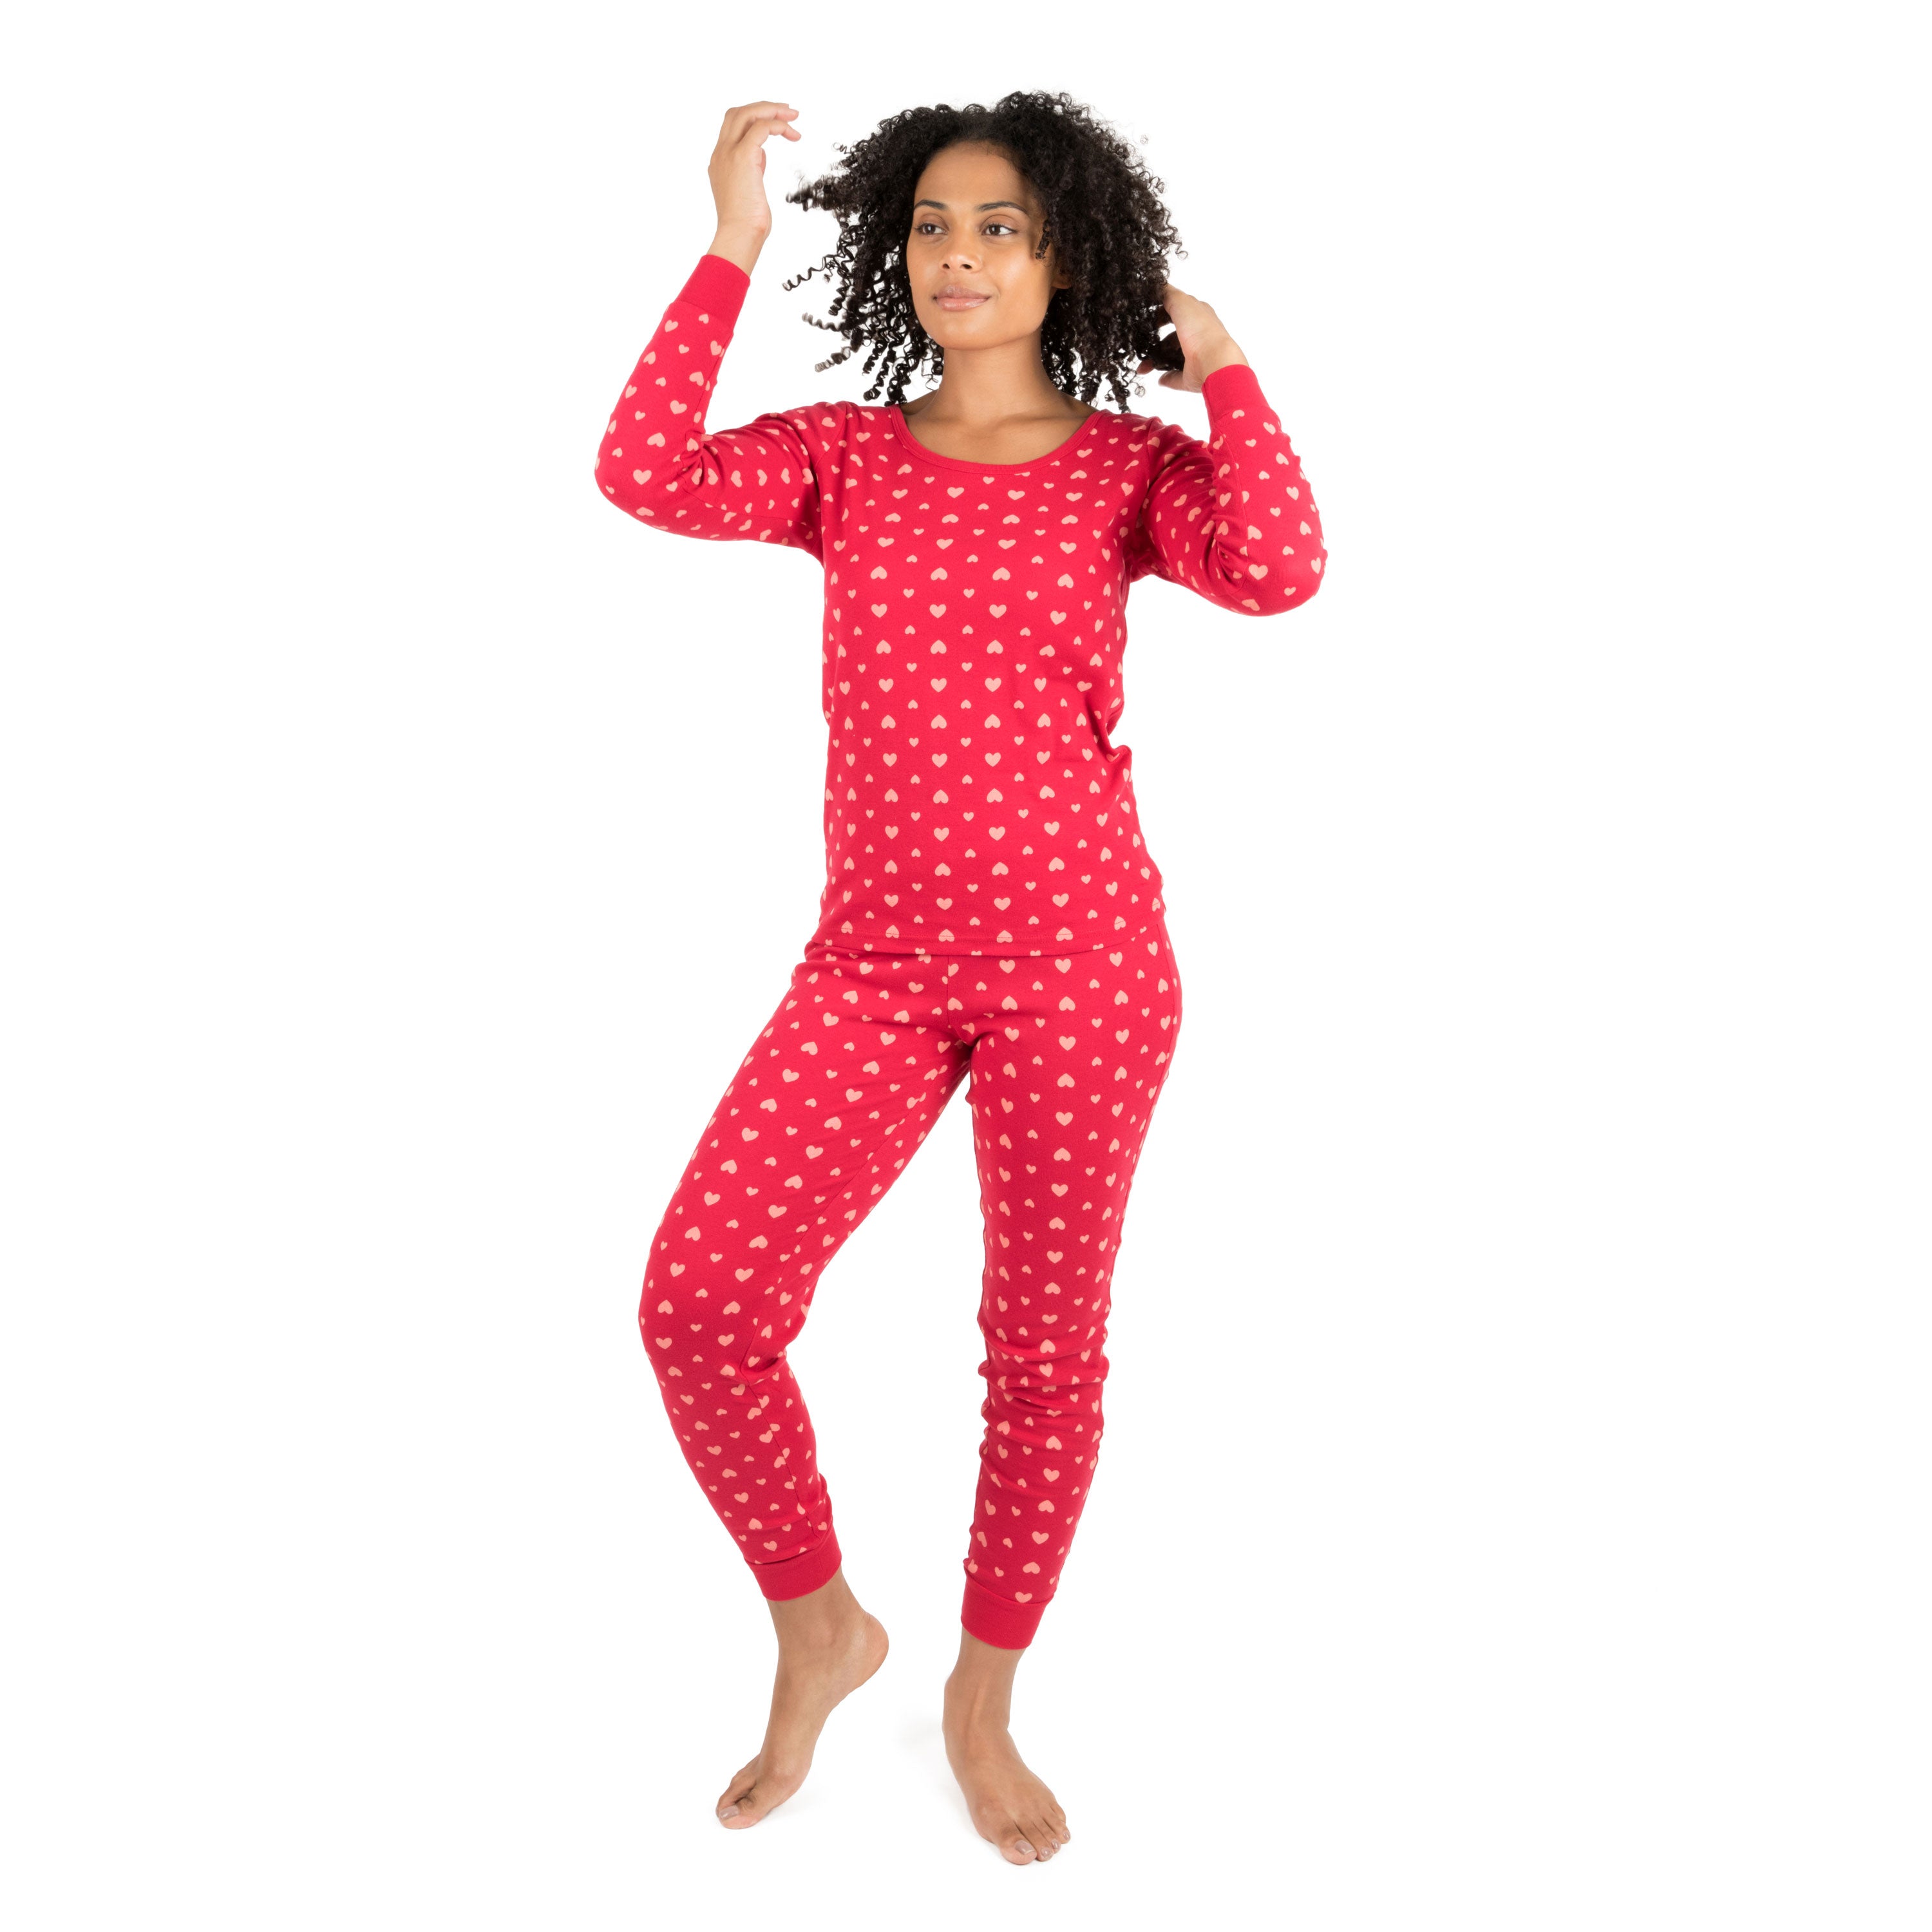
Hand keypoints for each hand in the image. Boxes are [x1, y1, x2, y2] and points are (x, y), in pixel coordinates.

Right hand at [707, 101, 801, 265]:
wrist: (739, 235)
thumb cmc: (745, 223)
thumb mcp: (748, 189)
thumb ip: (752, 168)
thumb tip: (761, 155)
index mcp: (720, 160)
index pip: (733, 127)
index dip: (754, 119)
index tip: (777, 123)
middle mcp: (721, 153)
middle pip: (738, 113)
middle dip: (764, 108)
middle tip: (789, 112)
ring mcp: (729, 153)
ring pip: (747, 114)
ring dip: (772, 110)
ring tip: (793, 117)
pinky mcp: (743, 157)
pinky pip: (761, 127)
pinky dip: (778, 125)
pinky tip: (792, 134)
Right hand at [1135, 281, 1247, 391]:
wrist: (1214, 362)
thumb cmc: (1199, 330)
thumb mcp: (1182, 302)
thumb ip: (1168, 294)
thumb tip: (1158, 287)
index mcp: (1198, 317)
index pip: (1178, 312)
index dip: (1162, 312)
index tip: (1146, 317)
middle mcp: (1198, 337)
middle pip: (1173, 338)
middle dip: (1155, 341)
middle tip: (1142, 343)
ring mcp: (1196, 358)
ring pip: (1171, 358)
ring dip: (1155, 361)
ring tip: (1143, 367)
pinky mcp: (1193, 377)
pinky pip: (1177, 377)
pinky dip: (1167, 377)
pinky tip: (1158, 378)